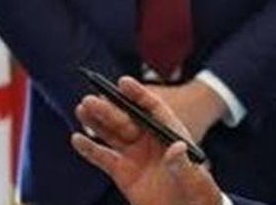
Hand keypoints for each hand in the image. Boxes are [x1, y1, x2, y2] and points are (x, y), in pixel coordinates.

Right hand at [71, 77, 221, 204]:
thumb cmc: (199, 193)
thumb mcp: (195, 179)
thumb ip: (183, 164)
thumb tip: (177, 148)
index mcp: (171, 134)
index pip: (153, 108)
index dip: (138, 95)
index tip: (122, 82)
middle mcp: (151, 141)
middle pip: (128, 119)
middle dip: (111, 108)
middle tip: (92, 98)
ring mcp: (136, 156)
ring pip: (113, 134)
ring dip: (97, 121)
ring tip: (82, 107)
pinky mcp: (123, 174)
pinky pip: (104, 158)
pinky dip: (90, 149)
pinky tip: (77, 138)